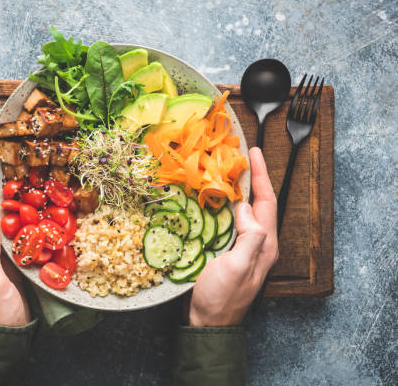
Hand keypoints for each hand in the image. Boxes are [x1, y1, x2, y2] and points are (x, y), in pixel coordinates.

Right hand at [188, 147, 277, 326]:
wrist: (208, 323)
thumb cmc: (221, 298)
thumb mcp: (237, 268)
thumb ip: (249, 237)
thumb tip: (246, 207)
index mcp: (265, 244)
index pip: (267, 201)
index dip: (261, 175)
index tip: (254, 152)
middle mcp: (258, 243)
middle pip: (260, 202)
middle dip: (253, 177)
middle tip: (240, 155)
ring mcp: (244, 247)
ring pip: (246, 210)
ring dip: (239, 188)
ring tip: (228, 170)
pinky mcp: (230, 250)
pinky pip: (232, 220)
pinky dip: (226, 203)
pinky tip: (215, 198)